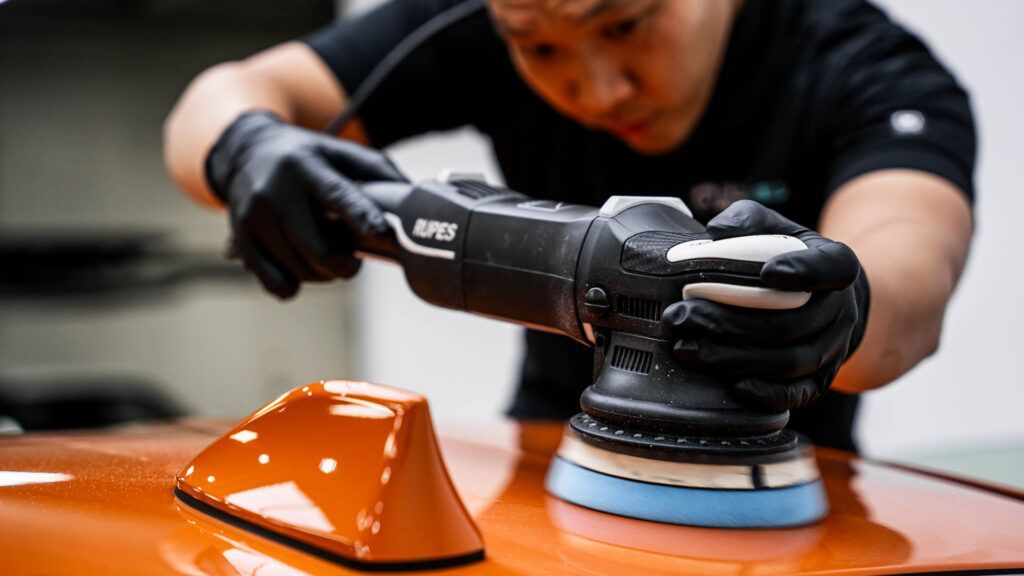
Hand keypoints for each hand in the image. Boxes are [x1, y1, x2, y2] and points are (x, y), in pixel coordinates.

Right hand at [206, 111, 405, 297]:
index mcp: (306, 167)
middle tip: (353, 261)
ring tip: (327, 257)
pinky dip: (295, 284)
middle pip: (319, 250)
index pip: (337, 196)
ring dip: (324, 275)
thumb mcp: (341, 152)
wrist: (246, 152)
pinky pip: (277, 285)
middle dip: (347, 266)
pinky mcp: (241, 241)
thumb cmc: (307, 157)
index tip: (382, 233)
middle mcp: (275, 192)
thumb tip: (416, 199)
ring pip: (301, 271)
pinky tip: (299, 266)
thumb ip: (379, 173)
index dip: (362, 217)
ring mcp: (253, 219)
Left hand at [662, 200, 870, 411]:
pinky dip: (765, 393)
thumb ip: (745, 220)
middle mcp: (841, 310)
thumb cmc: (784, 255)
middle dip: (730, 323)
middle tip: (683, 316)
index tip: (767, 272)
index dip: (803, 271)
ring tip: (687, 348)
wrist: (820, 299)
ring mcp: (833, 349)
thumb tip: (717, 232)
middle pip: (790, 323)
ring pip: (789, 362)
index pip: (831, 267)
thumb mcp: (771, 226)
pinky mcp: (819, 380)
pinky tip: (730, 386)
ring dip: (734, 358)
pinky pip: (797, 394)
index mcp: (836, 264)